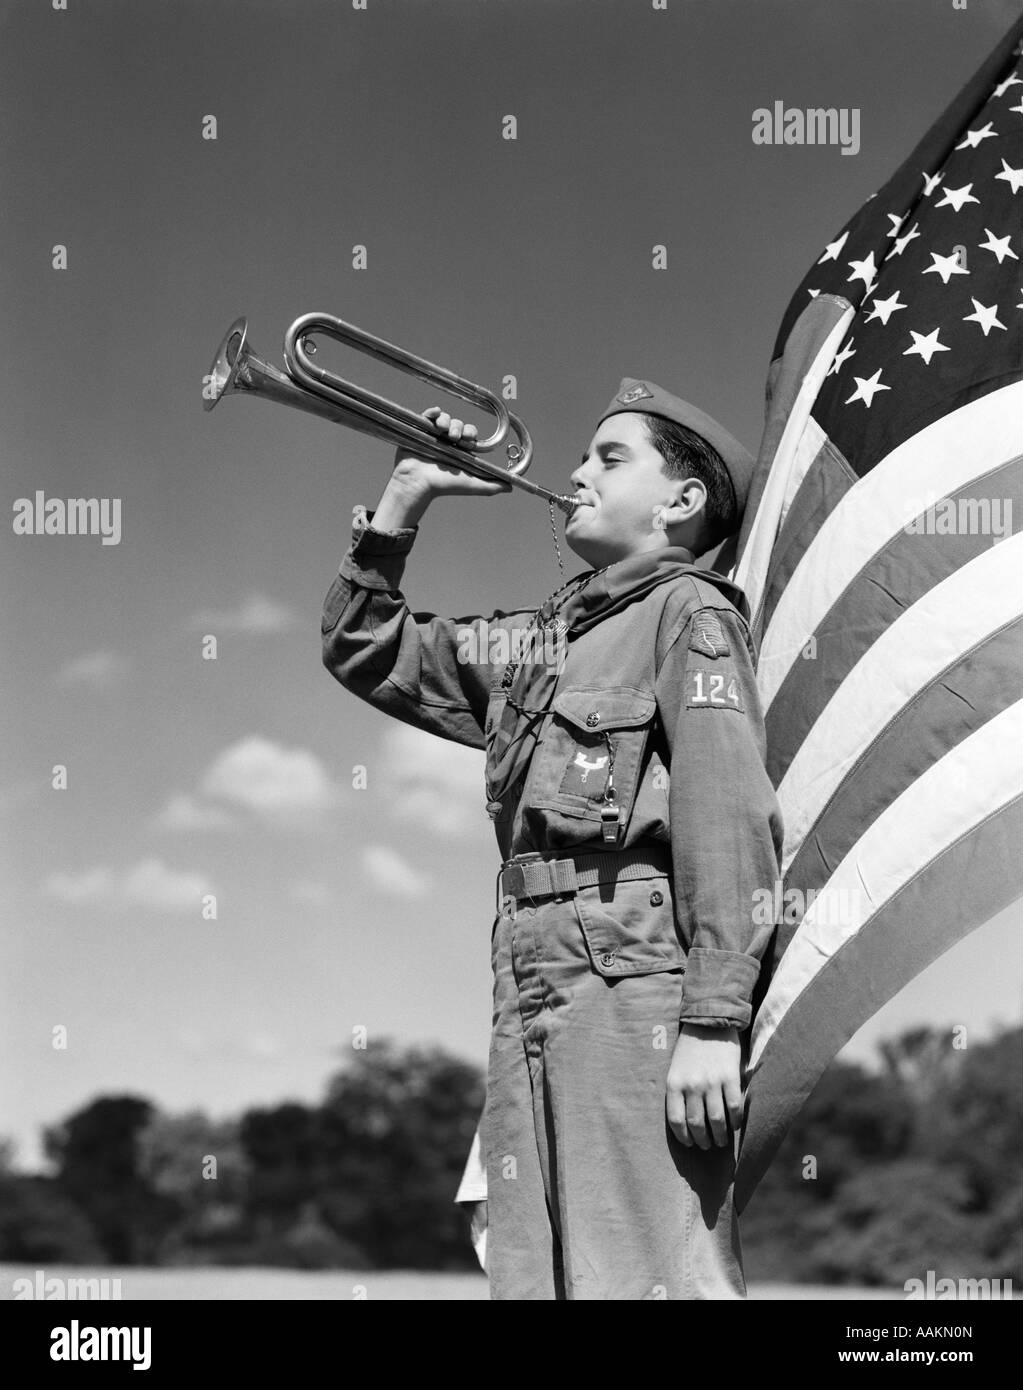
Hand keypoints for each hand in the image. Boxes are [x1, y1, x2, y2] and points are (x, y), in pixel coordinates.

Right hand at [391, 407, 512, 498]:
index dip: (471, 432)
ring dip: (447, 421)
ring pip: (445, 419)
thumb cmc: (444, 486)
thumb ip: (491, 486)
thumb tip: (511, 487)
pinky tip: (436, 414)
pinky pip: (428, 415)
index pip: (470, 433)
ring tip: (443, 431)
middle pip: (458, 424)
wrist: (418, 484)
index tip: (469, 439)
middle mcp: (447, 442)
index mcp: (459, 451)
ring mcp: (432, 435)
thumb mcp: (471, 485)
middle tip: (455, 438)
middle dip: (459, 427)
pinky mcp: (419, 431)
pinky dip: (433, 411)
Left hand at [666, 1024, 742, 1149]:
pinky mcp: (730, 1077)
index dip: (683, 1137)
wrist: (709, 1022)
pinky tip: (734, 1125)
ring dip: (720, 1136)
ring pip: (717, 1120)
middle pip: (697, 1124)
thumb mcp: (675, 1069)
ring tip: (721, 1142)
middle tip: (707, 1146)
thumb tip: (686, 1123)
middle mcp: (692, 1085)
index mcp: (674, 1083)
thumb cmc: (690, 1048)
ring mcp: (712, 1081)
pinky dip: (735, 1121)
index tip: (689, 1143)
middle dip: (703, 1141)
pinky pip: (734, 1107)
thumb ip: (680, 1093)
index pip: (676, 1120)